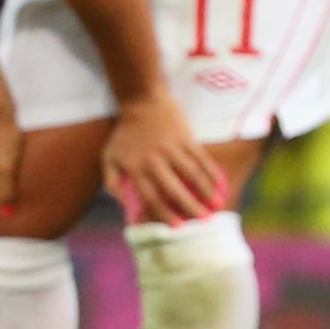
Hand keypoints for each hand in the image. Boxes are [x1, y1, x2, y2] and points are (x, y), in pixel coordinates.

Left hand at [101, 95, 226, 223]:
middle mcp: (155, 159)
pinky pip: (202, 158)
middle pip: (175, 188)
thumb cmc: (125, 134)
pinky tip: (221, 185)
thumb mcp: (109, 158)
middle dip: (190, 207)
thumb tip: (125, 207)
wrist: (142, 101)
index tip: (177, 227)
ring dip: (207, 191)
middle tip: (204, 222)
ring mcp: (173, 147)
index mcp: (135, 167)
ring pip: (193, 174)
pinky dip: (213, 173)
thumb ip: (113, 184)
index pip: (151, 196)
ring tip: (217, 206)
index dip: (164, 213)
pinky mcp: (187, 138)